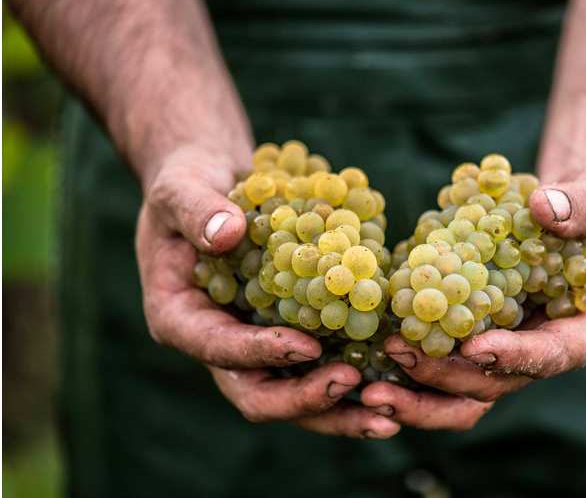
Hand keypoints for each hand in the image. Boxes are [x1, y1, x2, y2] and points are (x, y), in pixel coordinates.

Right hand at [135, 145, 398, 438]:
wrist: (213, 183)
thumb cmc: (188, 181)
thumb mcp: (181, 185)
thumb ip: (197, 210)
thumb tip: (226, 233)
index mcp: (180, 317)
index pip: (217, 348)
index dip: (261, 352)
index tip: (309, 345)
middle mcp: (216, 344)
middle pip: (256, 393)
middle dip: (306, 399)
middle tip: (357, 387)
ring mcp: (254, 345)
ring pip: (291, 394)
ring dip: (337, 408)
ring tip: (388, 414)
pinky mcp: (286, 335)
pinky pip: (317, 368)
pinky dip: (351, 380)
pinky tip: (395, 382)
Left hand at [363, 163, 585, 423]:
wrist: (584, 213)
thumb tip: (544, 207)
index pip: (554, 355)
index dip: (516, 357)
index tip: (475, 346)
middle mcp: (545, 349)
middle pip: (496, 383)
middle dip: (447, 375)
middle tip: (399, 350)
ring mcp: (508, 345)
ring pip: (463, 388)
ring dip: (419, 388)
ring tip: (371, 382)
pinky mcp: (477, 330)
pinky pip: (443, 357)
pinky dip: (409, 361)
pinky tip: (369, 349)